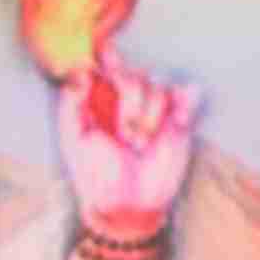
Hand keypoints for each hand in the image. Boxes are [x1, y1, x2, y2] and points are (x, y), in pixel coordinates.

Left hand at [54, 58, 201, 243]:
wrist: (130, 206)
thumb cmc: (96, 174)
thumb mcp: (75, 140)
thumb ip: (72, 104)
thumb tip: (81, 71)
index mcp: (99, 100)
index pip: (103, 63)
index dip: (106, 54)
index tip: (105, 55)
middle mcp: (127, 100)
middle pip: (133, 74)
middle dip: (130, 103)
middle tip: (125, 136)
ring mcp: (155, 109)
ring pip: (159, 85)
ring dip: (150, 116)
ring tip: (142, 144)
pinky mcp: (180, 119)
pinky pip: (188, 94)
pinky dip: (183, 106)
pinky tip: (175, 125)